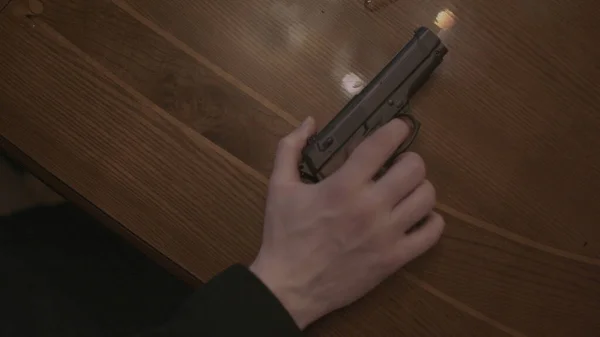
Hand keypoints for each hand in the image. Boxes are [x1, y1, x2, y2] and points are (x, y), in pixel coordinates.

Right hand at [250, 117, 444, 328]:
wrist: (289, 287)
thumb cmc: (284, 235)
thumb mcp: (278, 186)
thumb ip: (290, 148)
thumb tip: (310, 121)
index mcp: (343, 186)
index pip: (382, 145)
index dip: (396, 129)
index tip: (399, 127)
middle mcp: (370, 207)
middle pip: (414, 168)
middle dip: (408, 160)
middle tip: (398, 165)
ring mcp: (386, 235)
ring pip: (427, 198)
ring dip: (419, 188)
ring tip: (406, 190)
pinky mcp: (394, 259)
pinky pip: (431, 234)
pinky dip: (431, 221)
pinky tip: (416, 217)